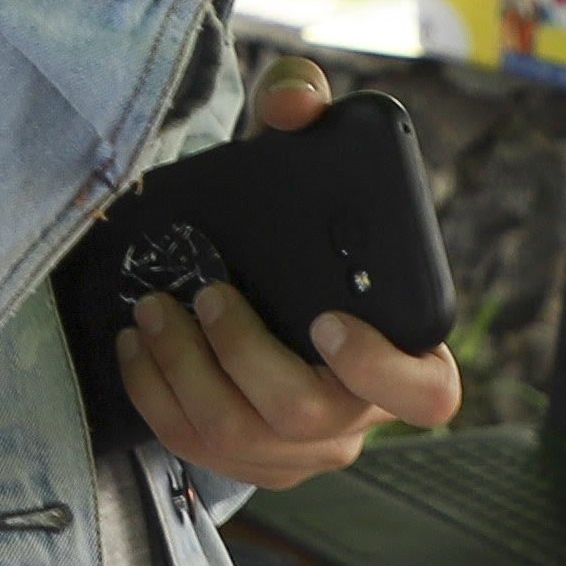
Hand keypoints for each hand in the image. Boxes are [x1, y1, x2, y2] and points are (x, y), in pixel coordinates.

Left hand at [120, 55, 460, 482]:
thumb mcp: (303, 154)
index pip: (428, 392)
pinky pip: (197, 447)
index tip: (325, 320)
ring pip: (238, 434)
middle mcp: (358, 411)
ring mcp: (303, 447)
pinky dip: (155, 393)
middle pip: (305, 414)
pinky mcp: (248, 459)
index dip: (381, 369)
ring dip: (182, 370)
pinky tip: (137, 347)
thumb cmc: (297, 221)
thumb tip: (293, 109)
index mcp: (405, 349)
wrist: (258, 267)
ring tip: (152, 311)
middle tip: (205, 293)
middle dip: (241, 352)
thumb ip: (306, 106)